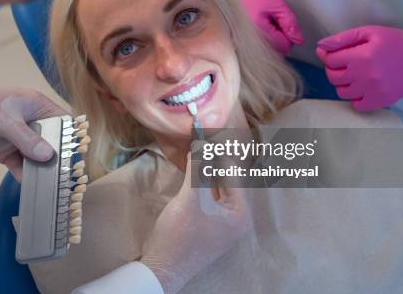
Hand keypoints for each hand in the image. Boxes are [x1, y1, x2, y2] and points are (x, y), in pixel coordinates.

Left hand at [0, 80, 67, 180]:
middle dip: (59, 160)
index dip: (73, 139)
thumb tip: (47, 155)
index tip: (76, 158)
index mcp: (38, 107)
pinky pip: (22, 166)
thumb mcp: (3, 118)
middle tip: (66, 178)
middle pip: (54, 144)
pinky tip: (31, 185)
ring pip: (39, 158)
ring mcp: (21, 139)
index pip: (64, 124)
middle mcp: (34, 123)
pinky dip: (26, 176)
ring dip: (43, 170)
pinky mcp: (8, 152)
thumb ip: (25, 137)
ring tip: (50, 186)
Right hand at [141, 153, 250, 293]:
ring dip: (207, 174)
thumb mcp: (190, 198)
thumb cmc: (181, 234)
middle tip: (203, 140)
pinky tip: (193, 174)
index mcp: (240, 214)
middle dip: (214, 162)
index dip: (219, 154)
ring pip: (217, 191)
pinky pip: (209, 201)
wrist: (162, 268)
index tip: (210, 134)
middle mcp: (236, 220)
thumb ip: (198, 170)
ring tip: (197, 152)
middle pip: (226, 183)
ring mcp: (223, 226)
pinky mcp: (208, 228)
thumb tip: (200, 145)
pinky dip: (202, 186)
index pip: (232, 175)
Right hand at [218, 0, 302, 53]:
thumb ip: (290, 24)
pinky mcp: (241, 41)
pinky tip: (260, 27)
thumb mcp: (278, 5)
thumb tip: (299, 40)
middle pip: (276, 50)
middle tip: (275, 21)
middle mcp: (251, 40)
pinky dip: (264, 38)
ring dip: (272, 38)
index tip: (283, 23)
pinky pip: (259, 46)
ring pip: (268, 49)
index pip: (284, 46)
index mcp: (261, 31)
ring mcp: (245, 42)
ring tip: (266, 23)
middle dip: (280, 37)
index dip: (289, 35)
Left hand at [316, 25, 402, 110]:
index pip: (329, 60)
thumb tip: (321, 46)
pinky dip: (355, 98)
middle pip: (333, 77)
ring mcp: (372, 91)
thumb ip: (342, 39)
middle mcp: (364, 76)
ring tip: (354, 75)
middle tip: (344, 64)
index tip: (333, 53)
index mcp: (360, 56)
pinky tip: (361, 88)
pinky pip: (356, 105)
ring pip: (342, 92)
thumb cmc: (394, 41)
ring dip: (343, 84)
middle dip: (333, 69)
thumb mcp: (369, 32)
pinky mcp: (380, 101)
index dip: (328, 56)